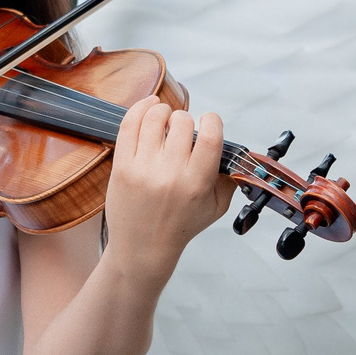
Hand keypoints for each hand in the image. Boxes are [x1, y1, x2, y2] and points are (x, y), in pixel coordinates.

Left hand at [103, 100, 230, 274]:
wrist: (142, 248)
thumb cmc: (180, 226)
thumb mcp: (216, 208)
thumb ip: (228, 178)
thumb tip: (234, 151)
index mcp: (196, 183)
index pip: (210, 136)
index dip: (212, 120)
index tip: (209, 122)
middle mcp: (169, 174)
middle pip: (181, 122)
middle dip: (185, 119)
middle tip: (182, 131)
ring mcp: (142, 169)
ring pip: (154, 118)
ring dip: (163, 112)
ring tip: (165, 119)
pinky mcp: (122, 166)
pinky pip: (128, 125)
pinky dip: (140, 108)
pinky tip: (149, 106)